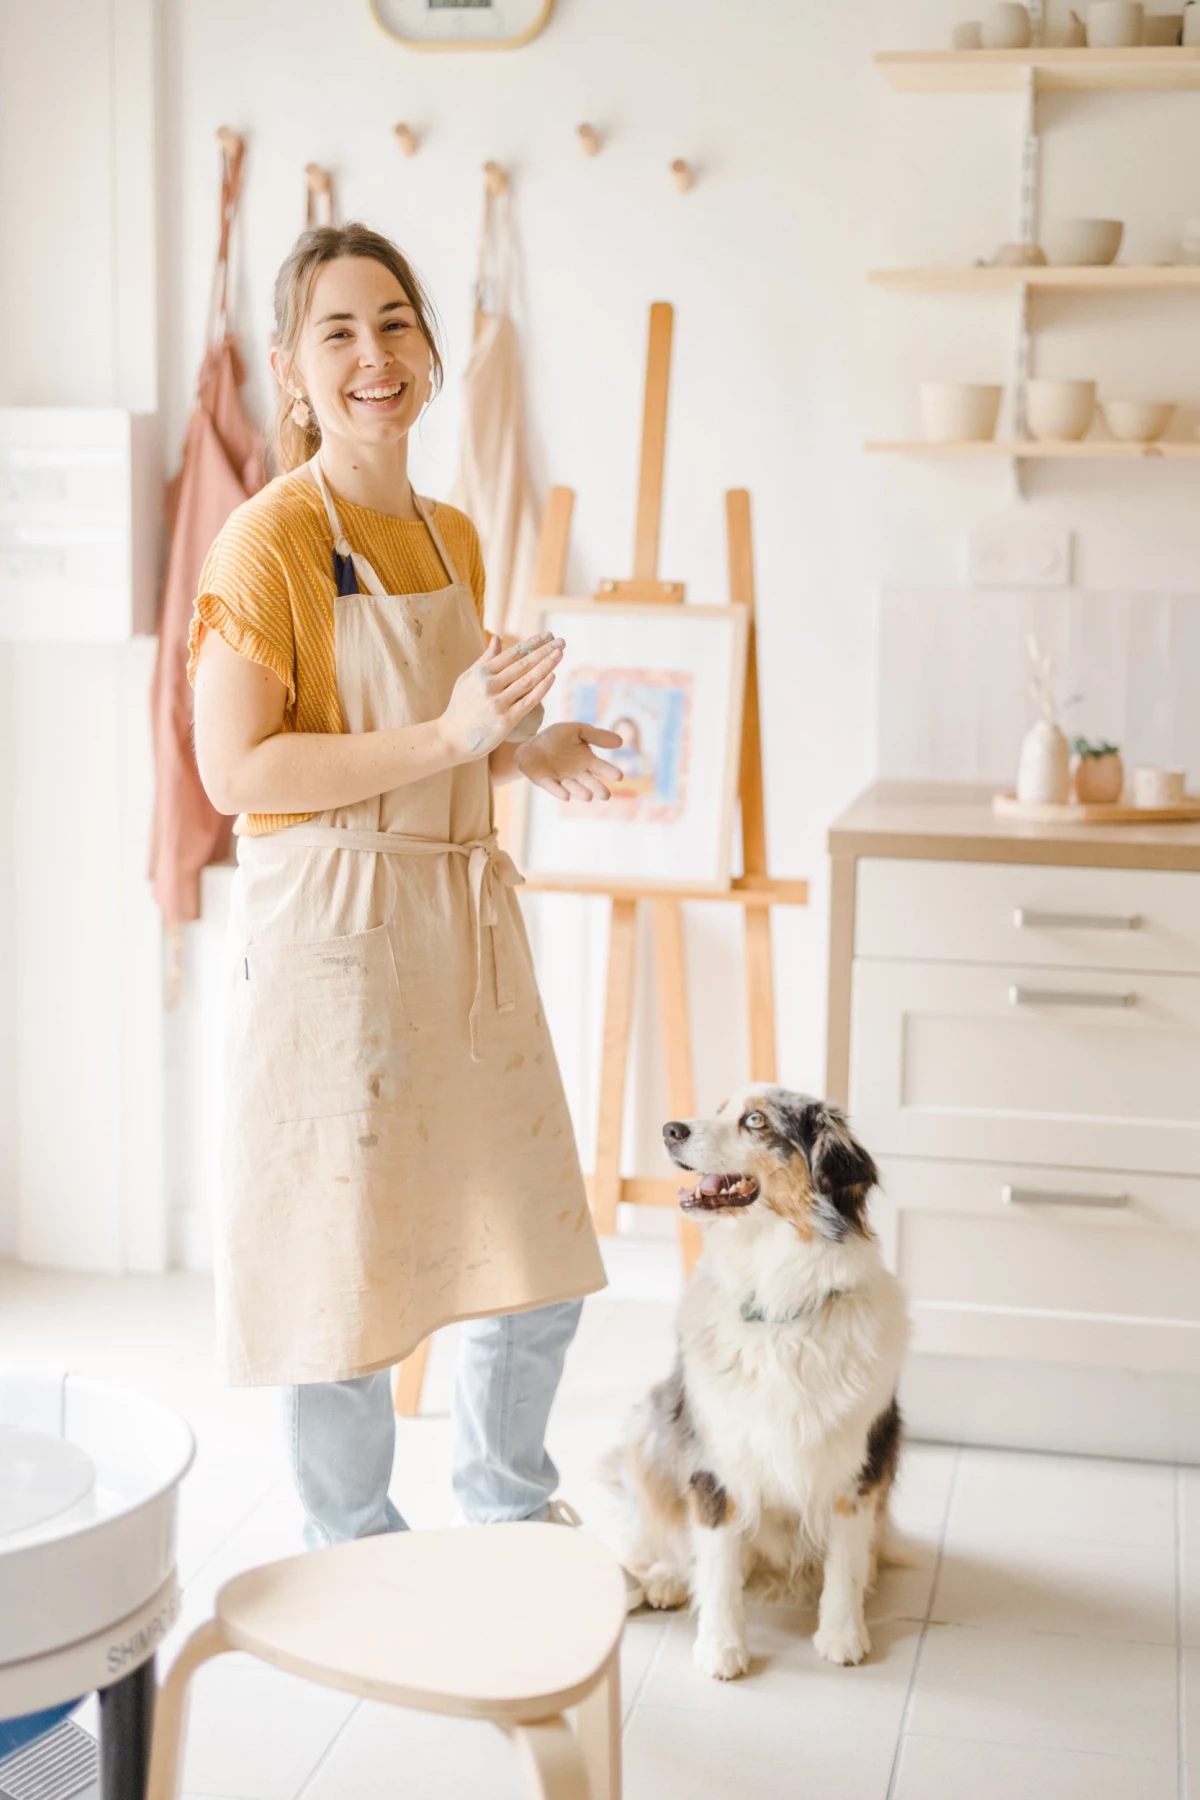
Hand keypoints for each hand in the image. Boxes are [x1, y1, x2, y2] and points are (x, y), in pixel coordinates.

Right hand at [438, 633, 562, 762]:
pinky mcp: (505, 721)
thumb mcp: (468, 678)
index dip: (533, 643)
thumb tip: (498, 638)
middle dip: (544, 651)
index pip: (512, 653)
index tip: (549, 635)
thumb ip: (485, 659)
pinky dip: (541, 689)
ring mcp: (498, 703)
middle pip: (523, 664)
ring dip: (546, 666)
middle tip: (562, 642)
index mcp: (481, 673)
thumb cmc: (460, 707)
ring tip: (560, 654)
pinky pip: (528, 702)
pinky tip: (552, 677)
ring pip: (528, 681)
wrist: (451, 738)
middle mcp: (489, 686)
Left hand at [515, 721, 624, 801]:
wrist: (530, 743)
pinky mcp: (545, 781)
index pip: (601, 767)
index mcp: (587, 761)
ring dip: (580, 792)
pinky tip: (566, 795)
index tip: (619, 776)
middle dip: (597, 788)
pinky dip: (558, 791)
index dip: (609, 772)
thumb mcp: (576, 730)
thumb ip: (596, 735)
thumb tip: (620, 742)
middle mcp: (576, 774)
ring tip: (588, 796)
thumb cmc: (556, 738)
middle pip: (589, 782)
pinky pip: (552, 786)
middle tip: (606, 795)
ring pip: (573, 787)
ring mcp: (561, 779)